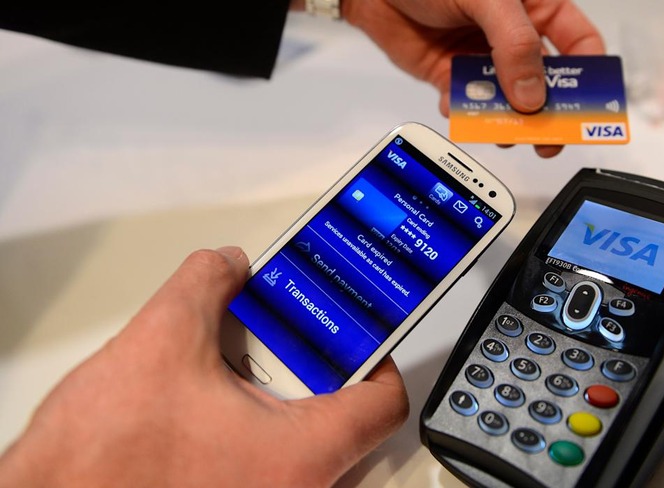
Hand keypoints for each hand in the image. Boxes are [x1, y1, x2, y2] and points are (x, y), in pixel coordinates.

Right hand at [0, 247, 408, 486]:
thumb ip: (206, 285)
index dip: (376, 351)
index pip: (382, 400)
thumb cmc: (99, 466)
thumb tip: (226, 266)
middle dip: (313, 362)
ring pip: (301, 435)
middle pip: (342, 413)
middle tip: (290, 329)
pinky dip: (251, 417)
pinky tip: (214, 390)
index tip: (358, 326)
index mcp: (301, 456)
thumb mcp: (160, 341)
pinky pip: (266, 456)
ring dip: (277, 388)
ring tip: (242, 355)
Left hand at [342, 0, 604, 157]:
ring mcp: (483, 60)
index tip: (591, 106)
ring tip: (501, 132)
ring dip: (505, 120)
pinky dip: (464, 113)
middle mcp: (513, 38)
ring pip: (506, 101)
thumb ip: (514, 44)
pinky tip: (453, 104)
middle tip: (549, 140)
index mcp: (535, 9)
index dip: (590, 74)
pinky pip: (467, 105)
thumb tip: (532, 96)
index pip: (578, 43)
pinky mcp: (452, 77)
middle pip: (545, 83)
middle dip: (548, 113)